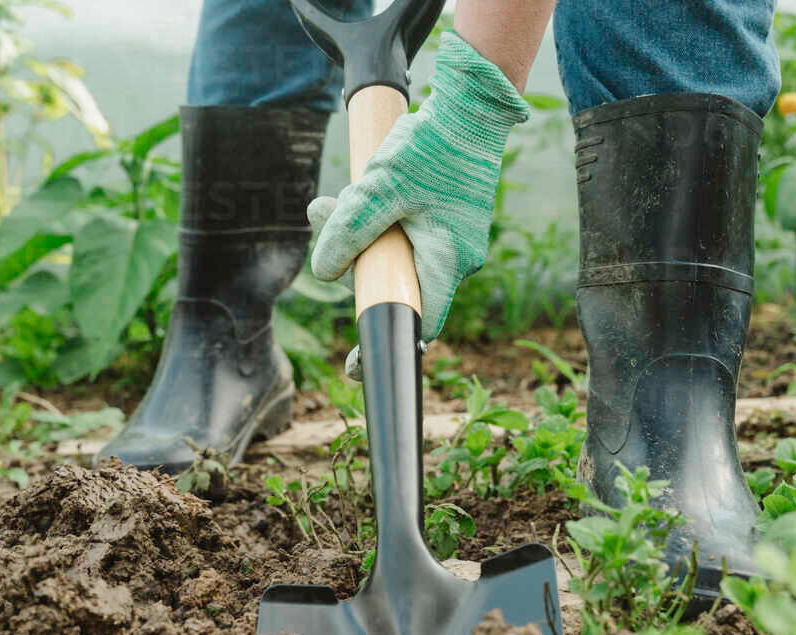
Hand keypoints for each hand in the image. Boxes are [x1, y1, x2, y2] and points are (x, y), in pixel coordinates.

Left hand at [308, 31, 528, 342]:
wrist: (472, 107)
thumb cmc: (433, 147)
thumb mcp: (380, 188)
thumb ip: (351, 229)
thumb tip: (323, 271)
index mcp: (448, 261)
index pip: (418, 322)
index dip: (382, 343)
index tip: (352, 367)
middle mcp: (455, 257)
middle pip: (395, 285)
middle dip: (352, 264)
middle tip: (324, 217)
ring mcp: (451, 238)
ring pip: (394, 256)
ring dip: (358, 234)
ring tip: (329, 201)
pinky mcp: (443, 219)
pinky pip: (403, 236)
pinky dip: (375, 222)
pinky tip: (354, 193)